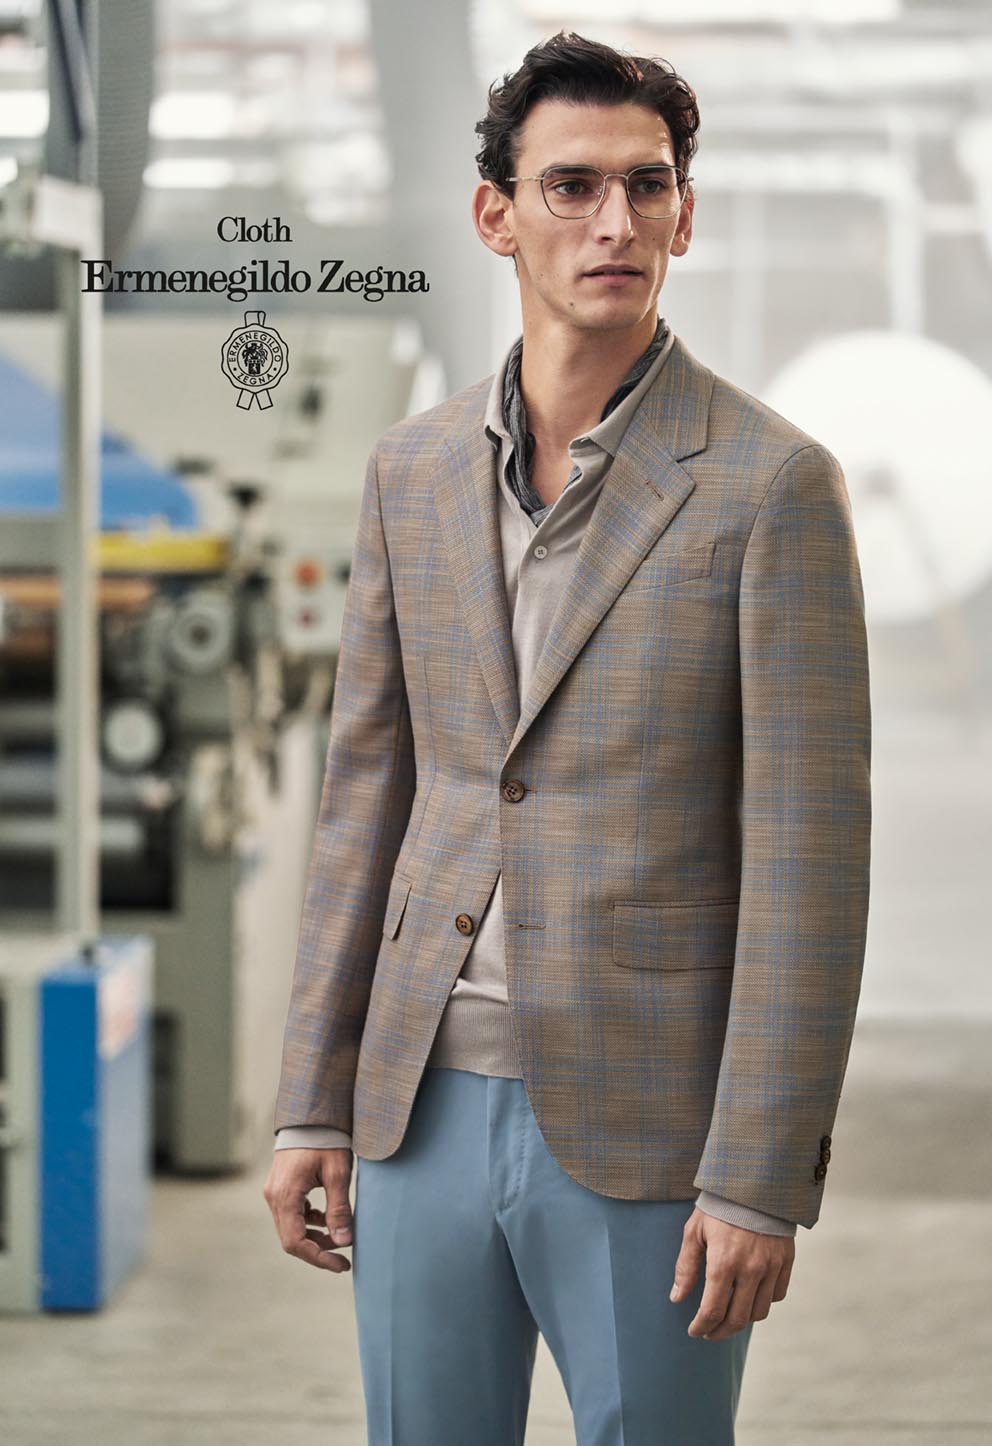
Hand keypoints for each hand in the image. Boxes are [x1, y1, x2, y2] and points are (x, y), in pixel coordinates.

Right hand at [263, 1146, 354, 1272]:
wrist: (311, 1114)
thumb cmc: (325, 1140)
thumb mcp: (338, 1173)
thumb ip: (339, 1208)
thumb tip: (344, 1241)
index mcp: (285, 1195)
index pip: (295, 1242)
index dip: (318, 1258)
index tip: (342, 1265)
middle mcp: (274, 1196)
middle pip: (292, 1239)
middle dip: (318, 1250)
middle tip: (344, 1255)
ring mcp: (275, 1192)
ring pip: (291, 1228)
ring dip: (314, 1237)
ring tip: (340, 1235)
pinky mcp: (281, 1187)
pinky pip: (292, 1215)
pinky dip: (309, 1222)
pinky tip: (327, 1217)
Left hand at [669, 1206, 793, 1340]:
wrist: (753, 1183)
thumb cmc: (718, 1206)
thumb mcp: (694, 1231)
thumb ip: (686, 1267)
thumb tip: (677, 1298)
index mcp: (723, 1262)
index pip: (713, 1310)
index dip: (701, 1326)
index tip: (694, 1331)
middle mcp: (750, 1269)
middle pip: (737, 1319)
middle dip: (720, 1332)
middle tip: (709, 1332)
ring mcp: (771, 1267)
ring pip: (759, 1312)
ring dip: (742, 1320)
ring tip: (728, 1316)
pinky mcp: (786, 1261)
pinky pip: (776, 1295)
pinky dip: (763, 1302)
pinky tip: (749, 1296)